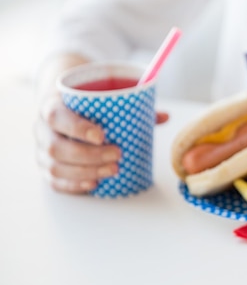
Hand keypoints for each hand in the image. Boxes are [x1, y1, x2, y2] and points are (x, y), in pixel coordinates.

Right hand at [35, 94, 169, 193]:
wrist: (60, 108)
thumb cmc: (85, 106)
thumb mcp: (101, 100)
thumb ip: (132, 107)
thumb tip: (166, 116)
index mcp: (52, 107)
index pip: (57, 116)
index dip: (78, 128)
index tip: (102, 136)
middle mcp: (42, 130)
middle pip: (58, 148)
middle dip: (89, 156)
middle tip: (116, 155)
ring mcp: (42, 151)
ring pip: (56, 167)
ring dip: (85, 172)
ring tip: (112, 170)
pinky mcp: (47, 167)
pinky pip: (55, 182)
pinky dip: (75, 185)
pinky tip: (94, 183)